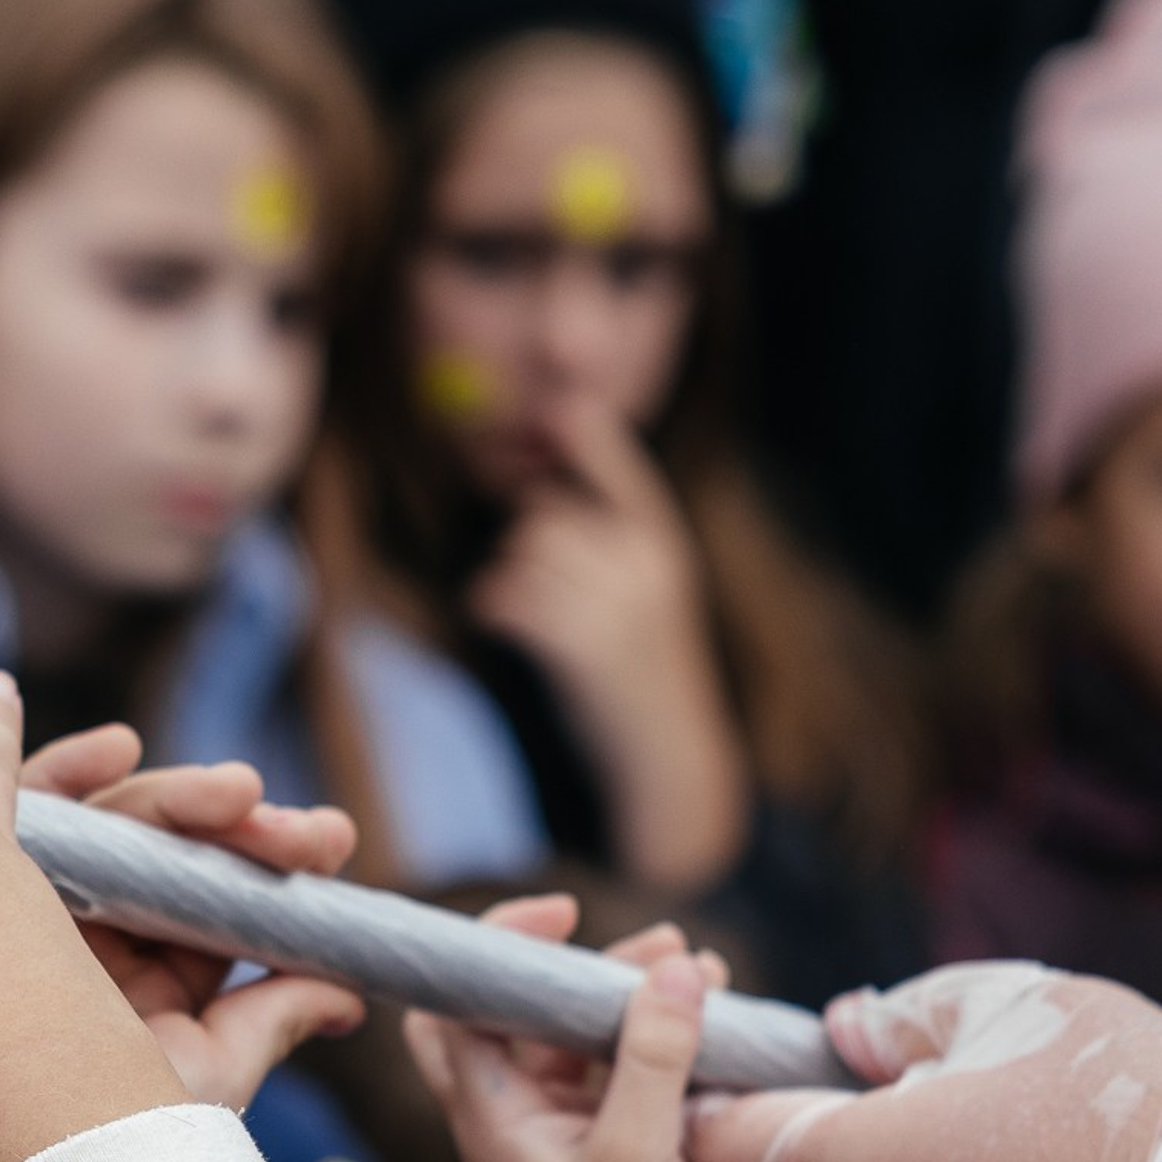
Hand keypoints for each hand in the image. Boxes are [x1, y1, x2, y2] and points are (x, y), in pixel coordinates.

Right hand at [20, 724, 364, 1109]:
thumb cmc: (99, 1146)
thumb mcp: (205, 1078)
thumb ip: (269, 1023)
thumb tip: (347, 998)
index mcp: (160, 968)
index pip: (223, 891)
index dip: (278, 858)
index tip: (330, 843)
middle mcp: (109, 926)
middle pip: (175, 846)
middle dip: (240, 823)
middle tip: (298, 832)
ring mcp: (49, 901)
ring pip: (115, 821)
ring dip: (179, 795)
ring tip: (240, 790)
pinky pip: (25, 816)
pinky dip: (66, 771)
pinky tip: (119, 747)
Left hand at [408, 906, 727, 1161]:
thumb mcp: (641, 1152)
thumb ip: (654, 1056)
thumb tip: (677, 965)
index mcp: (488, 1115)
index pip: (457, 1005)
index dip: (496, 949)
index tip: (561, 915)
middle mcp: (512, 1118)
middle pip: (523, 1013)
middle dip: (583, 970)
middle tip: (658, 945)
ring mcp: (559, 1135)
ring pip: (580, 1042)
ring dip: (634, 1003)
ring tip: (704, 969)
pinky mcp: (606, 1152)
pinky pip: (622, 1077)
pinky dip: (660, 1045)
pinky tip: (714, 1020)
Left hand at [467, 401, 749, 891]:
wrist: (669, 754)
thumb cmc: (645, 675)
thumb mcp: (647, 600)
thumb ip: (610, 549)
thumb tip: (538, 502)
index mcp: (665, 547)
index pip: (622, 474)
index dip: (589, 437)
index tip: (560, 407)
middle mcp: (646, 566)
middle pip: (547, 516)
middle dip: (526, 540)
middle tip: (531, 576)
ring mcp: (615, 604)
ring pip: (525, 553)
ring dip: (509, 576)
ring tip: (522, 609)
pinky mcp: (579, 645)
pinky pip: (509, 594)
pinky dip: (492, 602)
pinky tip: (497, 618)